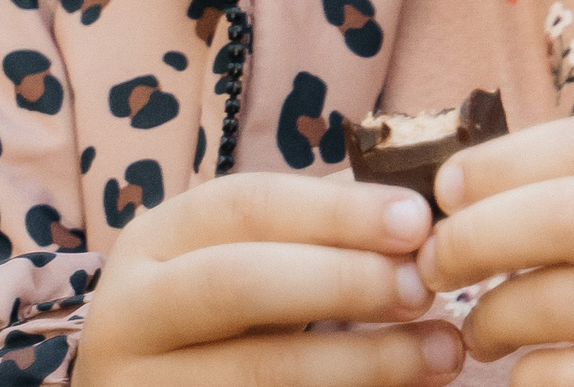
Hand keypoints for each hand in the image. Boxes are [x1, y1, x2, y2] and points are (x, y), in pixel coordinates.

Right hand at [74, 171, 465, 385]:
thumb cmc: (231, 315)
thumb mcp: (254, 255)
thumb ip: (325, 226)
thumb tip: (424, 207)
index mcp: (156, 240)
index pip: (247, 205)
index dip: (337, 212)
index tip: (419, 222)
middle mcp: (129, 315)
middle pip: (239, 284)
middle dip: (344, 282)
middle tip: (426, 289)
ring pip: (258, 373)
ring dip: (365, 362)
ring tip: (444, 353)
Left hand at [419, 113, 573, 385]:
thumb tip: (462, 188)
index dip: (503, 161)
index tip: (447, 187)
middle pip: (570, 217)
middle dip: (476, 234)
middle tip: (435, 259)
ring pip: (560, 305)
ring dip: (490, 316)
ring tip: (481, 324)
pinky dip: (530, 375)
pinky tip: (533, 367)